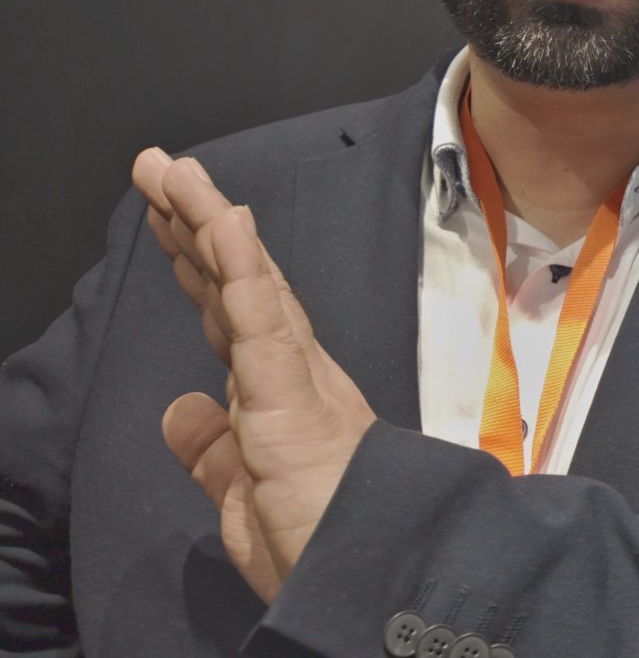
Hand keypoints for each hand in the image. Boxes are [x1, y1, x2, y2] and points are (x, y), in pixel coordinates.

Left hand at [132, 148, 376, 603]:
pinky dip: (242, 264)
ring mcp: (294, 378)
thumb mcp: (244, 497)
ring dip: (206, 220)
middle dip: (193, 225)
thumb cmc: (324, 544)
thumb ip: (213, 452)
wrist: (374, 575)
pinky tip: (222, 219)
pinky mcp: (293, 393)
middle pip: (233, 284)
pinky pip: (263, 317)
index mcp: (280, 398)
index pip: (231, 317)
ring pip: (244, 282)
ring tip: (171, 171)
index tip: (176, 221)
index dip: (201, 266)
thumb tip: (182, 411)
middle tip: (159, 169)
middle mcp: (292, 374)